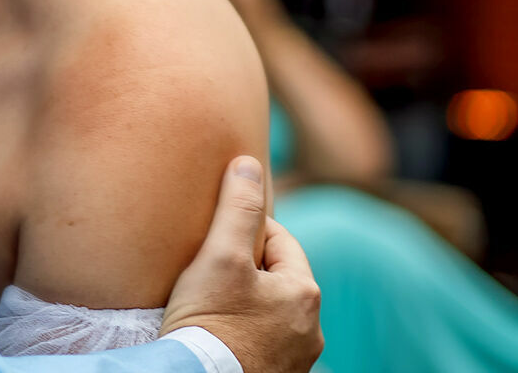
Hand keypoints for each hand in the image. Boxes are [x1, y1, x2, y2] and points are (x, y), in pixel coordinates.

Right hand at [162, 156, 322, 372]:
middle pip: (273, 276)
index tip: (212, 236)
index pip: (277, 238)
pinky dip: (242, 329)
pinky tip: (216, 329)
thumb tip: (250, 163)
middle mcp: (311, 329)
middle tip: (206, 266)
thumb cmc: (210, 321)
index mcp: (305, 293)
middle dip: (244, 266)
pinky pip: (260, 339)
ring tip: (208, 299)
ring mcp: (295, 359)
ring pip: (268, 310)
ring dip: (245, 300)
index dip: (243, 228)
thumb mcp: (221, 255)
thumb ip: (238, 208)